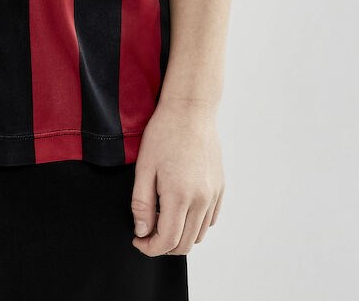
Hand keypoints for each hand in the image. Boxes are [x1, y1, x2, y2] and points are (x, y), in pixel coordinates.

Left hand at [130, 97, 224, 255]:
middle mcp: (201, 199)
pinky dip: (195, 224)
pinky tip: (180, 210)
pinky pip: (210, 219)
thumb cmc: (164, 133)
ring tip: (162, 220)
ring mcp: (213, 194)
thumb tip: (143, 232)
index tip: (138, 241)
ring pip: (199, 234)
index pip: (167, 240)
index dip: (150, 248)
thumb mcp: (144, 167)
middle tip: (147, 233)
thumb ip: (142, 203)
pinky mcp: (220, 188)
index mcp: (179, 195)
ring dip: (180, 237)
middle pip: (185, 244)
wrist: (190, 110)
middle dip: (163, 246)